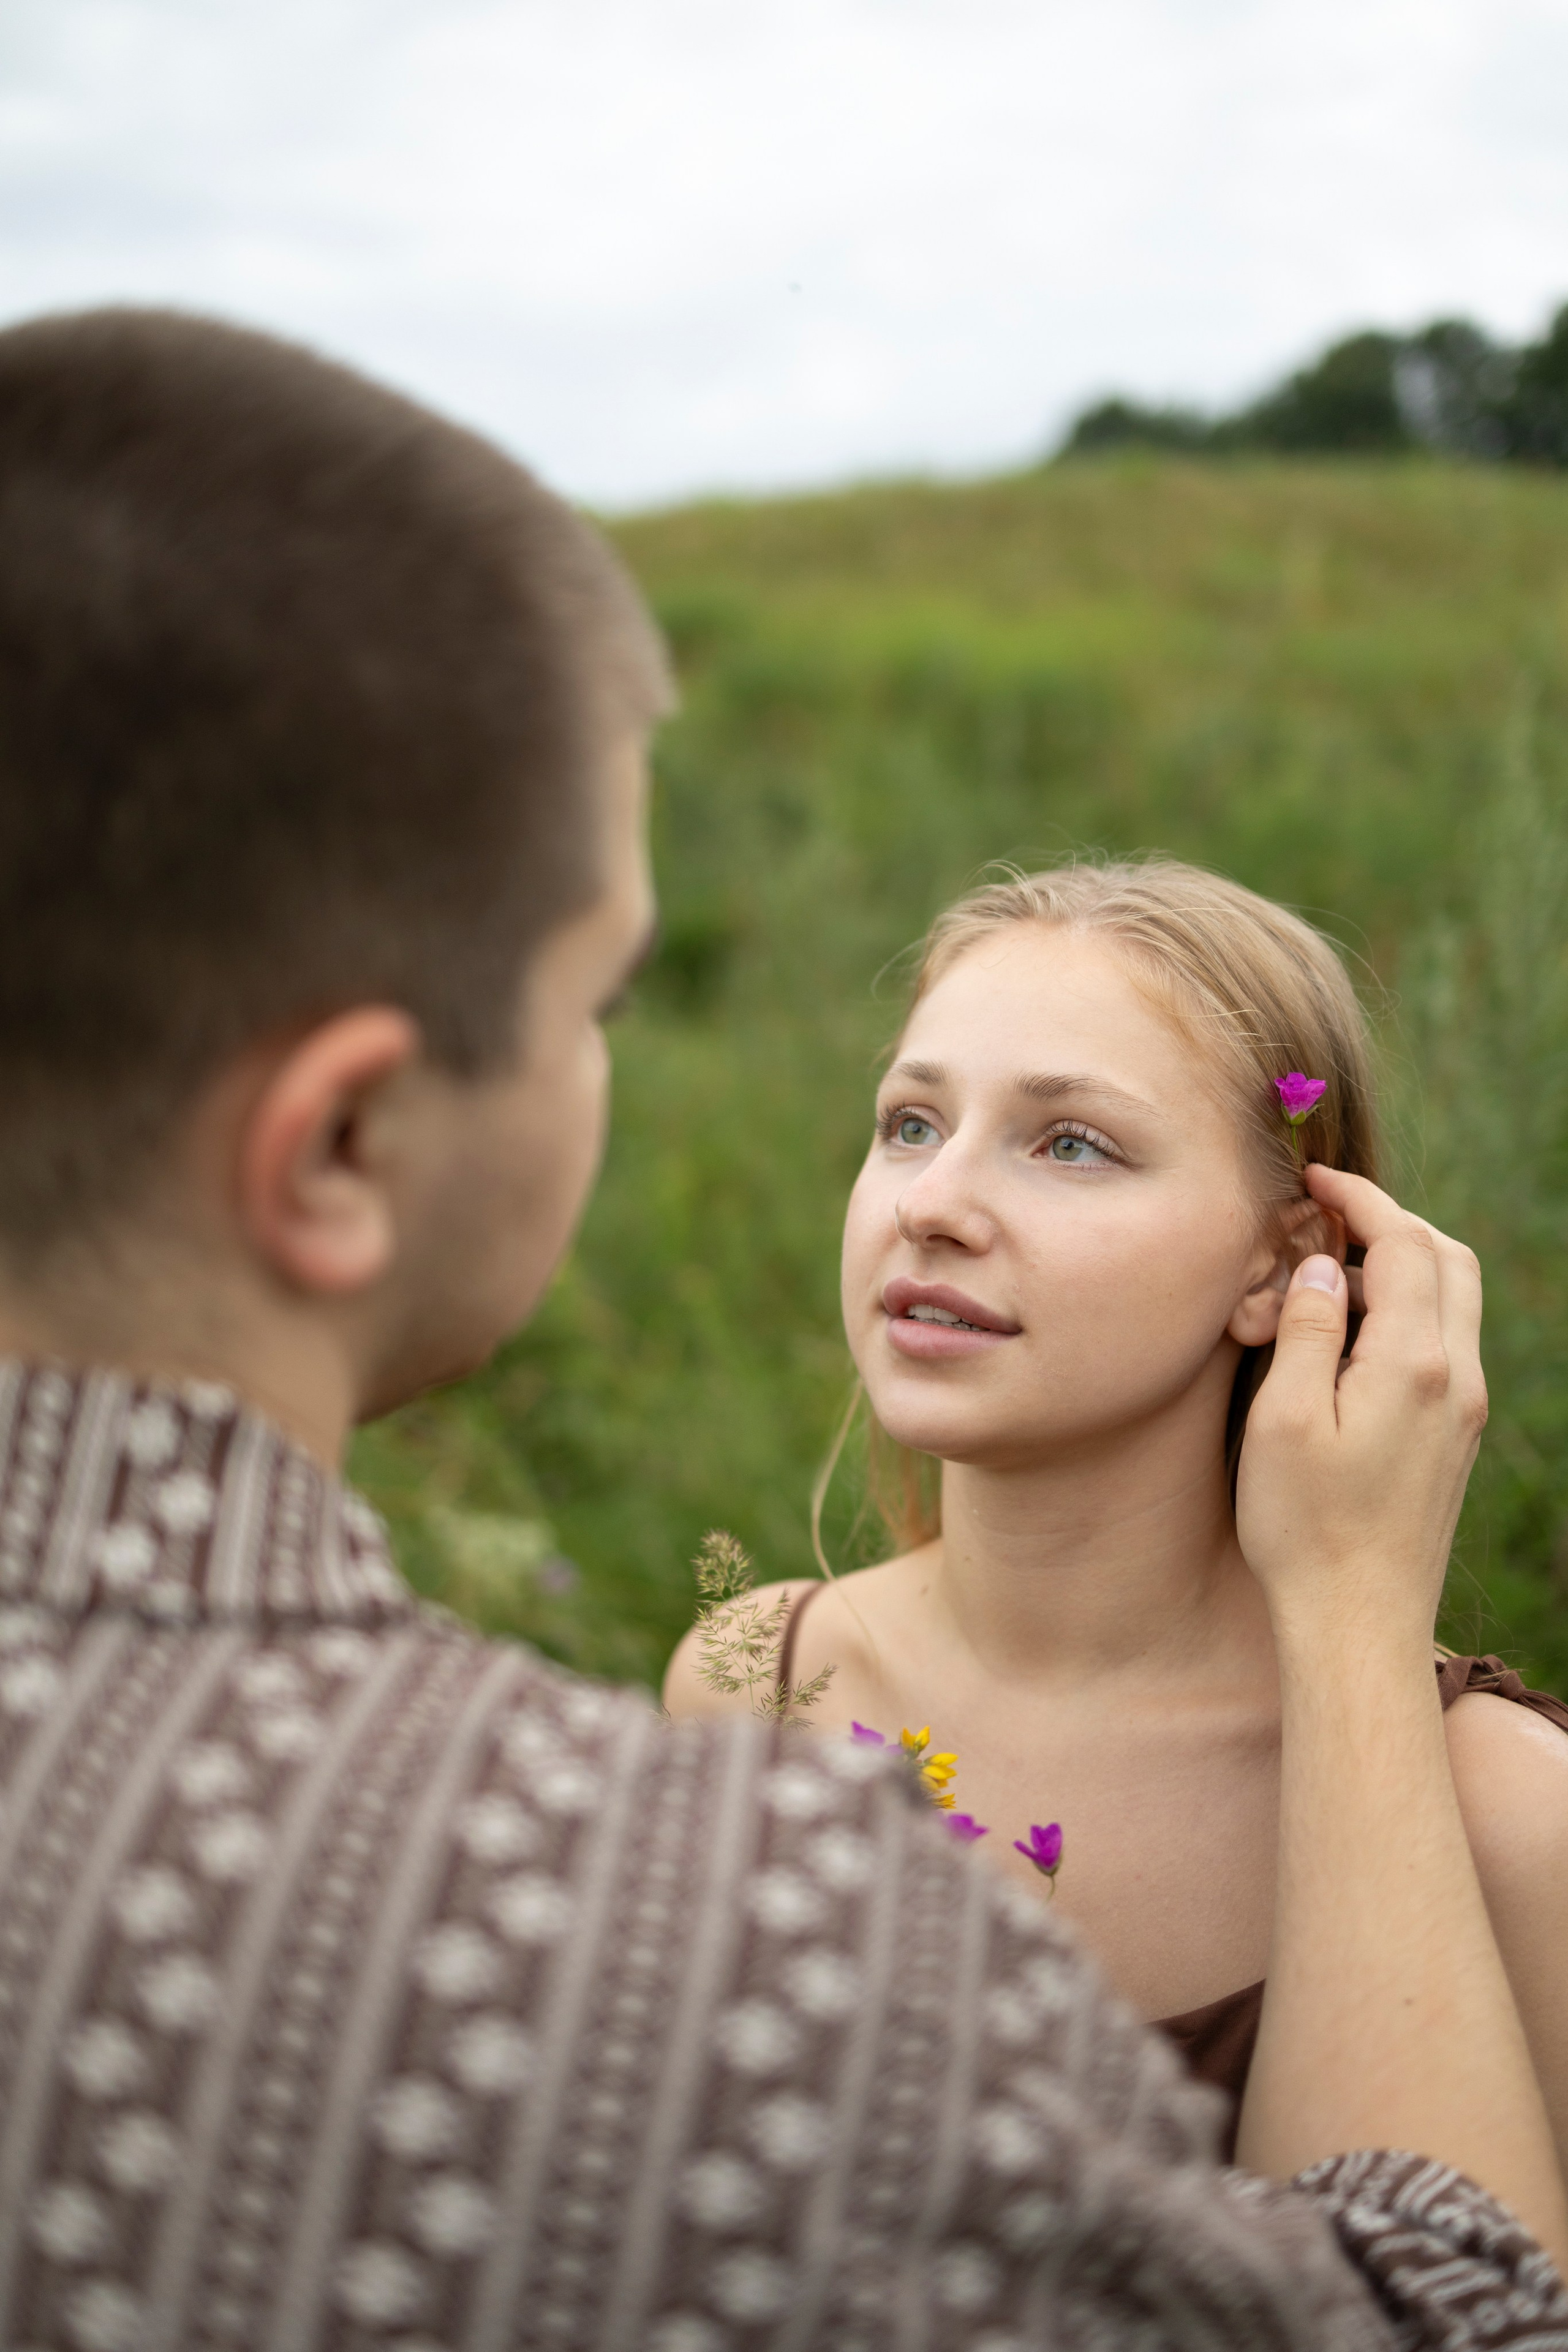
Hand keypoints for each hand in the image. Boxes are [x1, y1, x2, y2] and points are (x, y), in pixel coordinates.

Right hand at [1235, 1165, 1487, 1651]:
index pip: (1401, 1245)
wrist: (1359, 1622)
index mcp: (1415, 1363)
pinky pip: (1449, 1342)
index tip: (1315, 1180)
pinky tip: (1354, 1334)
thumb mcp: (1283, 1419)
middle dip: (1390, 1221)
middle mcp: (1458, 1378)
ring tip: (1333, 1272)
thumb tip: (1319, 1267)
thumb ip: (1307, 1331)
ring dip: (1404, 1264)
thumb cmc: (1306, 1527)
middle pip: (1446, 1259)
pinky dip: (1410, 1309)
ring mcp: (1465, 1411)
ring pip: (1455, 1300)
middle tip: (1326, 1216)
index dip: (1359, 1200)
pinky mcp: (1457, 1438)